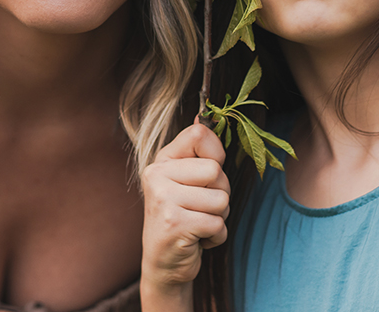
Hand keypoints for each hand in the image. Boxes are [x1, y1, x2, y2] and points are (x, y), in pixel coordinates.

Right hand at [140, 122, 229, 310]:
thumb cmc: (182, 218)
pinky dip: (216, 237)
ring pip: (221, 199)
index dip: (216, 153)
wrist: (163, 264)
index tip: (208, 174)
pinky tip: (197, 239)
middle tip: (201, 208)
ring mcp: (163, 199)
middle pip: (216, 171)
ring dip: (219, 218)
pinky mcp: (174, 224)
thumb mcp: (184, 181)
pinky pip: (218, 224)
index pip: (199, 134)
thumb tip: (204, 115)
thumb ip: (196, 152)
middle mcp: (157, 175)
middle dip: (220, 194)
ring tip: (198, 224)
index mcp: (161, 161)